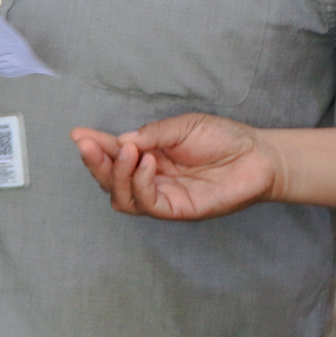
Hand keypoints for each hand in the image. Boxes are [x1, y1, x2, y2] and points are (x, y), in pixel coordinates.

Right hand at [70, 113, 280, 219]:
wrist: (258, 155)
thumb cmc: (224, 138)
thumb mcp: (183, 126)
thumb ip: (152, 135)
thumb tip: (120, 141)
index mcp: (150, 155)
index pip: (115, 155)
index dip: (96, 146)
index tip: (77, 135)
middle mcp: (152, 178)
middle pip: (111, 181)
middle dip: (96, 164)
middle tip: (88, 145)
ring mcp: (164, 196)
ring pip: (122, 197)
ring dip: (117, 175)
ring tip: (127, 152)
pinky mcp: (178, 209)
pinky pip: (148, 205)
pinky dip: (141, 184)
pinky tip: (147, 164)